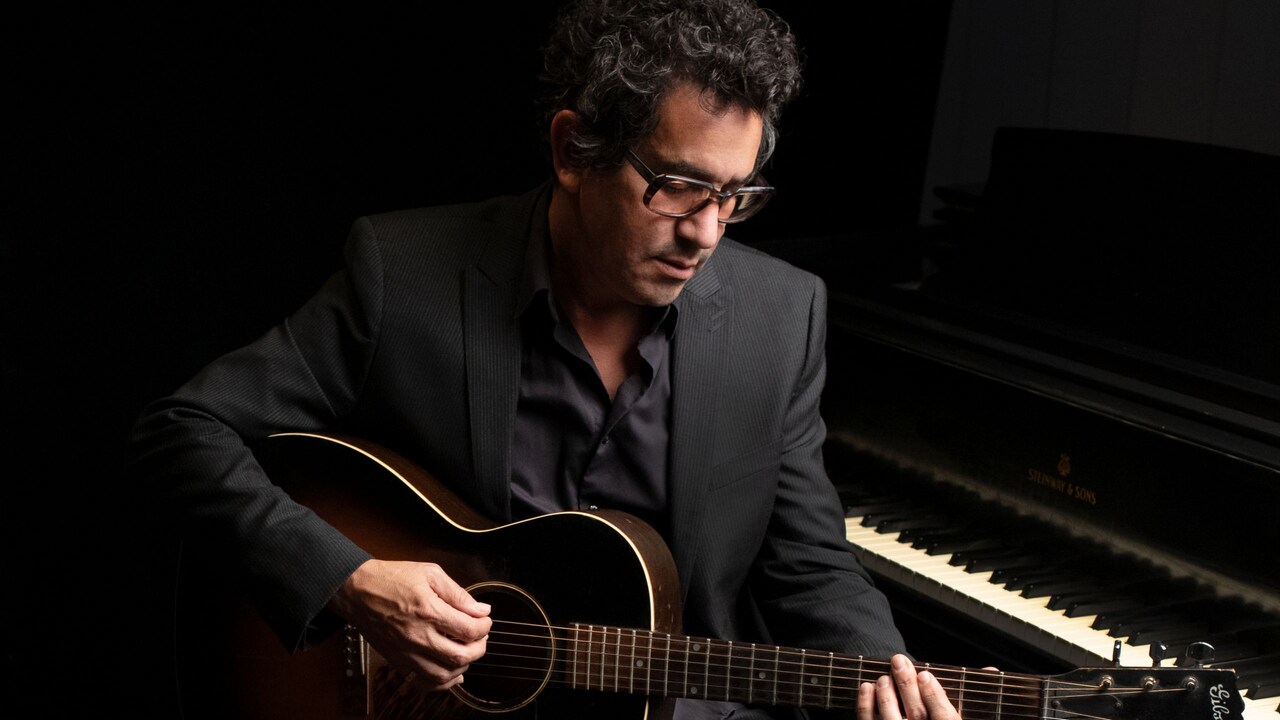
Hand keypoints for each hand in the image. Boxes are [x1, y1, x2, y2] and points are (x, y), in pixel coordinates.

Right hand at [327, 559, 491, 690]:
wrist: (357, 591)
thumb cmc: (390, 579)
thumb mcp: (429, 573)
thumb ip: (458, 593)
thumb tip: (480, 609)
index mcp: (428, 610)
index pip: (468, 629)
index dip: (484, 626)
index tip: (484, 620)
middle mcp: (417, 635)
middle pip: (460, 656)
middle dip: (479, 648)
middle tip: (480, 637)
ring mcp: (406, 652)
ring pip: (444, 674)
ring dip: (463, 666)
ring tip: (467, 652)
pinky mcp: (398, 660)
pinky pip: (424, 682)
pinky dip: (442, 683)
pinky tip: (452, 673)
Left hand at [857, 654, 959, 719]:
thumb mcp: (949, 719)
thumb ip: (946, 702)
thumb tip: (958, 675)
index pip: (944, 717)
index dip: (934, 696)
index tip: (924, 674)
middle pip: (917, 713)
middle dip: (907, 685)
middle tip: (898, 661)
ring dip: (885, 694)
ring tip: (883, 677)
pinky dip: (865, 705)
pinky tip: (866, 687)